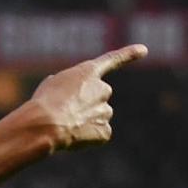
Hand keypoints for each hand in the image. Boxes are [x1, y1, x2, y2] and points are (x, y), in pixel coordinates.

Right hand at [29, 44, 145, 151]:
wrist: (46, 124)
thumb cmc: (43, 102)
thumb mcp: (51, 85)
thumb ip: (67, 85)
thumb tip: (68, 96)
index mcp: (88, 72)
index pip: (113, 60)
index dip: (129, 54)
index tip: (144, 50)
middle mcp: (103, 89)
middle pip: (99, 97)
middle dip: (88, 104)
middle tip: (67, 112)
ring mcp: (106, 111)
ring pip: (99, 116)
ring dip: (86, 121)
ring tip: (67, 124)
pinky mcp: (105, 131)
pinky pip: (99, 134)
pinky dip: (88, 137)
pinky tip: (74, 136)